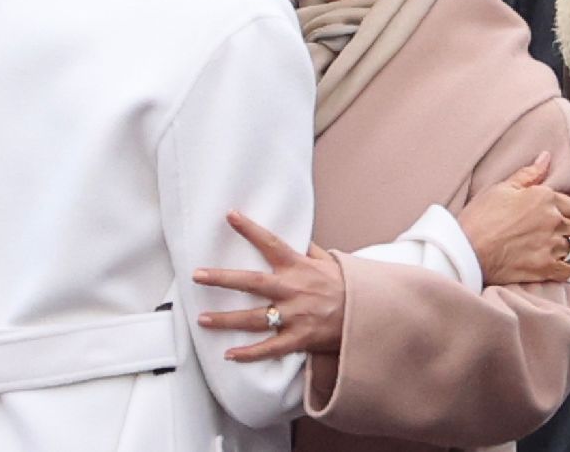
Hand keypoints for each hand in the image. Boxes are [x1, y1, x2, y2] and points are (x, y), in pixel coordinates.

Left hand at [193, 210, 345, 361]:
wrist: (372, 317)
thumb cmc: (346, 286)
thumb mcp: (329, 261)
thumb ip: (307, 248)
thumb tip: (293, 230)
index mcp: (299, 267)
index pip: (271, 243)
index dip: (250, 229)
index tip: (229, 214)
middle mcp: (294, 289)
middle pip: (252, 283)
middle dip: (222, 279)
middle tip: (196, 275)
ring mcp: (297, 316)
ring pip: (256, 318)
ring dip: (227, 320)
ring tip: (202, 319)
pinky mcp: (302, 339)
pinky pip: (272, 348)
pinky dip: (251, 353)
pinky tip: (229, 354)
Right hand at [457, 151, 569, 284]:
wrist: (466, 249)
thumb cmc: (479, 217)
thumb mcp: (499, 188)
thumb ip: (527, 174)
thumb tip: (546, 158)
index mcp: (544, 198)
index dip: (565, 210)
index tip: (555, 215)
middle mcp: (554, 220)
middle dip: (568, 229)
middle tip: (551, 232)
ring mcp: (553, 245)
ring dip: (566, 248)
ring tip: (549, 247)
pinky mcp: (548, 267)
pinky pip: (568, 269)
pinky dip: (562, 267)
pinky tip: (549, 263)